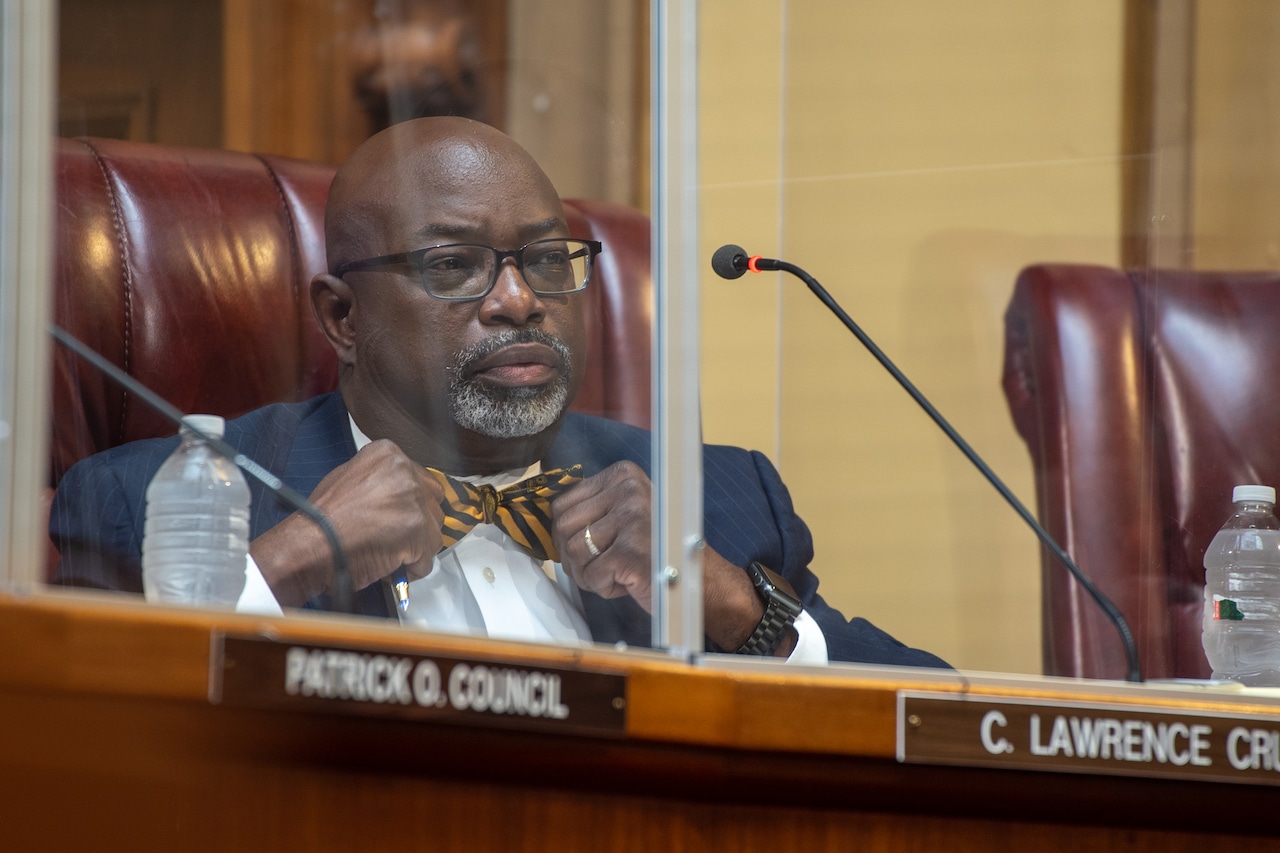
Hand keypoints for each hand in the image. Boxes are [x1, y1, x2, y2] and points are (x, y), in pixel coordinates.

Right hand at [249, 439, 442, 606]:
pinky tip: (389, 566)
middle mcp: (406, 471)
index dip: (409, 503)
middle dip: (417, 523)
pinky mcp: (420, 531)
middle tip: (393, 537)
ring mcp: (415, 500)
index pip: (419, 479)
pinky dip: (412, 568)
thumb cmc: (322, 518)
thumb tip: (397, 497)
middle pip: (432, 502)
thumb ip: (380, 481)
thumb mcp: (348, 478)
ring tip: (385, 552)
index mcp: (388, 454)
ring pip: (433, 529)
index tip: (397, 516)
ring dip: (415, 546)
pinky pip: (428, 557)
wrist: (311, 543)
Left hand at [551, 461, 653, 608]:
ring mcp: (631, 520)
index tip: (586, 546)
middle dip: (574, 556)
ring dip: (588, 574)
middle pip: (563, 526)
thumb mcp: (625, 513)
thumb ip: (593, 508)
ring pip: (574, 552)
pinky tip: (626, 583)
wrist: (698, 579)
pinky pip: (591, 575)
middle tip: (599, 567)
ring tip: (614, 574)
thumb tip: (547, 520)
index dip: (567, 533)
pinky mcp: (631, 552)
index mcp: (623, 475)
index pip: (563, 502)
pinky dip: (604, 587)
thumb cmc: (656, 549)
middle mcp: (628, 491)